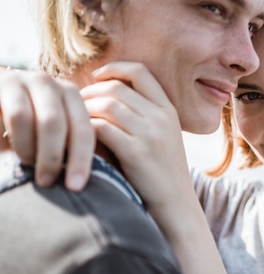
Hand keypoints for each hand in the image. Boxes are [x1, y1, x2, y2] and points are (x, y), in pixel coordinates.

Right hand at [0, 69, 94, 189]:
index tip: (76, 187)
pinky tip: (6, 151)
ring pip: (24, 119)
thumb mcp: (51, 130)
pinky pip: (6, 116)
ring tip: (26, 162)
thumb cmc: (29, 123)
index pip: (83, 129)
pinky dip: (5, 140)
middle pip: (55, 124)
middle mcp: (49, 84)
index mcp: (71, 96)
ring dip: (26, 148)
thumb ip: (66, 146)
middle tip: (46, 182)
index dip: (81, 159)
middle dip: (51, 157)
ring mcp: (20, 81)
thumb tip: (78, 182)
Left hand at [82, 62, 195, 219]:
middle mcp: (162, 117)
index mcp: (168, 110)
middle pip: (116, 88)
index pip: (140, 72)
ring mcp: (151, 133)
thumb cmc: (162, 173)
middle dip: (90, 92)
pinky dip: (86, 130)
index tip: (97, 77)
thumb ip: (143, 116)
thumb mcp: (163, 137)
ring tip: (76, 123)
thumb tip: (105, 97)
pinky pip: (102, 128)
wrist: (177, 204)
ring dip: (85, 111)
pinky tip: (81, 140)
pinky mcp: (137, 152)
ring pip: (107, 105)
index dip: (115, 68)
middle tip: (77, 105)